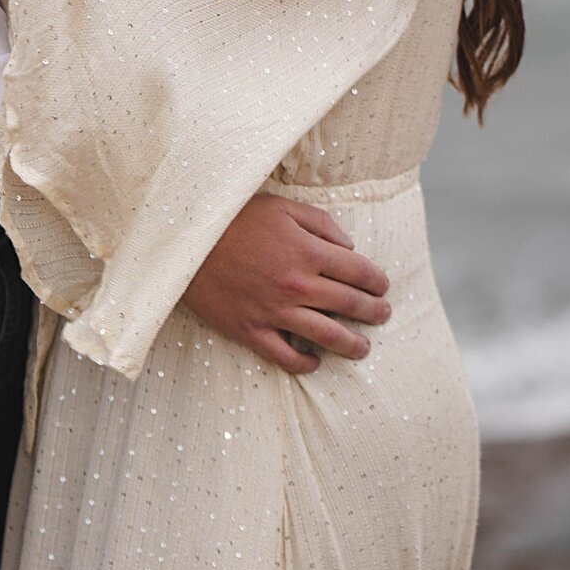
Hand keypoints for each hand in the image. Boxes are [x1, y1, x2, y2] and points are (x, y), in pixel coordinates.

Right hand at [182, 195, 391, 374]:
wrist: (186, 241)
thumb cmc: (233, 218)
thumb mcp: (280, 206)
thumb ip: (319, 223)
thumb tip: (348, 245)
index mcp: (307, 251)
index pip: (357, 271)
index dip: (376, 280)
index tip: (383, 286)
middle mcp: (297, 285)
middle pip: (349, 305)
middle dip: (373, 312)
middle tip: (383, 315)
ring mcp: (275, 312)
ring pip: (327, 336)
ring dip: (352, 344)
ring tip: (363, 347)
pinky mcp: (251, 331)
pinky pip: (286, 357)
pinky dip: (306, 363)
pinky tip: (316, 361)